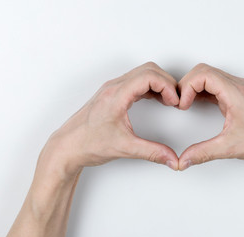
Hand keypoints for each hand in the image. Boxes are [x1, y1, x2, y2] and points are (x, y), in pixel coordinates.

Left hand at [39, 62, 179, 176]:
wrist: (67, 148)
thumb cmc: (87, 144)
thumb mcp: (124, 148)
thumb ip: (152, 152)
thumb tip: (172, 158)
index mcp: (116, 95)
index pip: (148, 76)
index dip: (167, 86)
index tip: (175, 102)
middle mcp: (114, 87)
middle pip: (148, 70)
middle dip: (167, 82)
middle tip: (175, 101)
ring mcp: (112, 89)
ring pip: (142, 73)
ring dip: (159, 83)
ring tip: (169, 101)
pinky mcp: (112, 94)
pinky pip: (136, 81)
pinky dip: (150, 87)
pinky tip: (157, 100)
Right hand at [177, 63, 243, 170]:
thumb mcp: (230, 148)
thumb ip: (203, 153)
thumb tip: (184, 159)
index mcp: (237, 92)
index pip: (203, 74)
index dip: (187, 87)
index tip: (183, 105)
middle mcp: (239, 86)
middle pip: (204, 71)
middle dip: (187, 85)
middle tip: (181, 103)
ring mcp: (240, 89)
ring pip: (210, 75)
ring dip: (195, 86)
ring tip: (187, 104)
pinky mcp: (240, 95)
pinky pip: (217, 84)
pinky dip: (203, 91)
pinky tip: (198, 103)